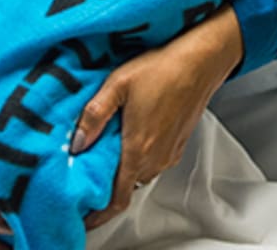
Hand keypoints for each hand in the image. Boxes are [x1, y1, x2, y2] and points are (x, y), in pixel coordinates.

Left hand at [73, 6, 242, 228]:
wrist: (200, 61)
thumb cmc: (162, 68)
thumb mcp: (117, 85)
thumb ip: (94, 116)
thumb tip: (76, 143)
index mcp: (138, 148)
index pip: (116, 198)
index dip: (98, 214)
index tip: (84, 216)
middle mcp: (155, 157)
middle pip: (125, 187)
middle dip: (105, 188)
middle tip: (84, 177)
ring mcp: (168, 152)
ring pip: (139, 175)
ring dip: (122, 173)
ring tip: (102, 158)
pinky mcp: (177, 145)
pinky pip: (152, 163)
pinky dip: (137, 162)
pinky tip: (127, 142)